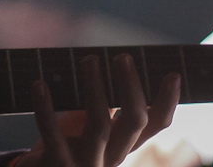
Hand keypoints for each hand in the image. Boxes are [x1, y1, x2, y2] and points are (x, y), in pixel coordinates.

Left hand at [13, 54, 179, 166]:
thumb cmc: (66, 144)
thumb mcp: (89, 124)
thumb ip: (104, 103)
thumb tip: (116, 64)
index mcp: (122, 144)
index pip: (154, 125)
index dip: (167, 102)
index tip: (173, 74)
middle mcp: (111, 156)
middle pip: (134, 122)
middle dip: (130, 86)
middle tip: (122, 57)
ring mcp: (86, 163)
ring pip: (100, 126)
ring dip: (95, 88)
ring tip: (89, 59)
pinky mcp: (57, 165)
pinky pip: (52, 136)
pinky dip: (45, 108)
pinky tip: (39, 84)